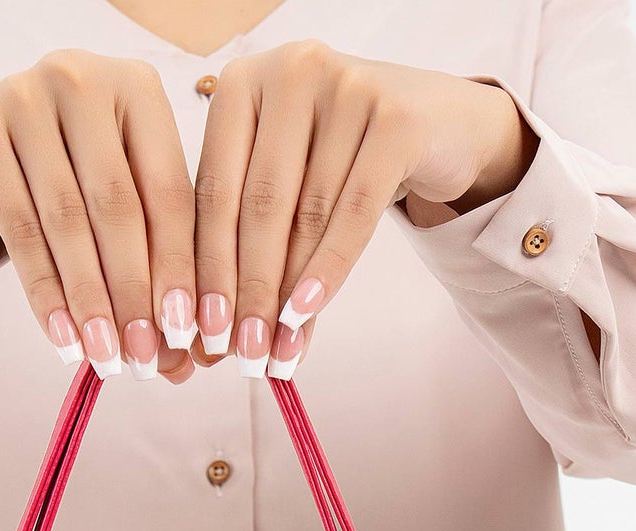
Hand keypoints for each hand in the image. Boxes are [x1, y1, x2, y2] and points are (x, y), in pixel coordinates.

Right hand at [0, 53, 198, 382]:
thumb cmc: (57, 178)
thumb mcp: (110, 201)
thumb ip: (149, 256)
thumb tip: (181, 350)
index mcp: (135, 87)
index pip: (168, 189)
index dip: (180, 267)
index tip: (187, 332)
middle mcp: (82, 79)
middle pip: (120, 206)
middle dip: (136, 293)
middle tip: (146, 358)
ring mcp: (24, 100)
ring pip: (69, 223)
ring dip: (92, 301)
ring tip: (106, 358)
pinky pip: (21, 232)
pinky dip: (46, 295)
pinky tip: (63, 340)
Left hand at [192, 42, 534, 376]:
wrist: (436, 126)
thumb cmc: (342, 161)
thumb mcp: (287, 186)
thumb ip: (250, 241)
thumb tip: (219, 336)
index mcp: (242, 83)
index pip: (213, 190)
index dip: (204, 269)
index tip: (200, 334)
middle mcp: (289, 71)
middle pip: (257, 204)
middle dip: (246, 290)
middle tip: (241, 354)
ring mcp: (345, 86)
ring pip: (305, 214)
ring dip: (287, 293)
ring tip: (277, 350)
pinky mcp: (395, 116)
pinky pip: (353, 211)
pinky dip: (328, 268)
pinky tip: (307, 311)